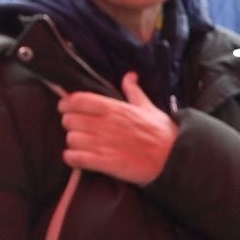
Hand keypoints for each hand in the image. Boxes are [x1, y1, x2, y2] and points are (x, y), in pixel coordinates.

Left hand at [57, 73, 181, 183]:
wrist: (173, 158)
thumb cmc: (162, 133)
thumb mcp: (148, 107)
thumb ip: (134, 91)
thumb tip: (130, 75)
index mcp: (115, 108)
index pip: (79, 100)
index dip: (67, 103)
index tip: (65, 106)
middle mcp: (106, 124)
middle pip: (70, 119)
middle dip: (69, 124)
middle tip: (76, 128)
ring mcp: (104, 144)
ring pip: (71, 139)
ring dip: (72, 142)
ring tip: (80, 145)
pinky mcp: (106, 163)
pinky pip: (76, 159)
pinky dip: (72, 158)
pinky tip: (76, 158)